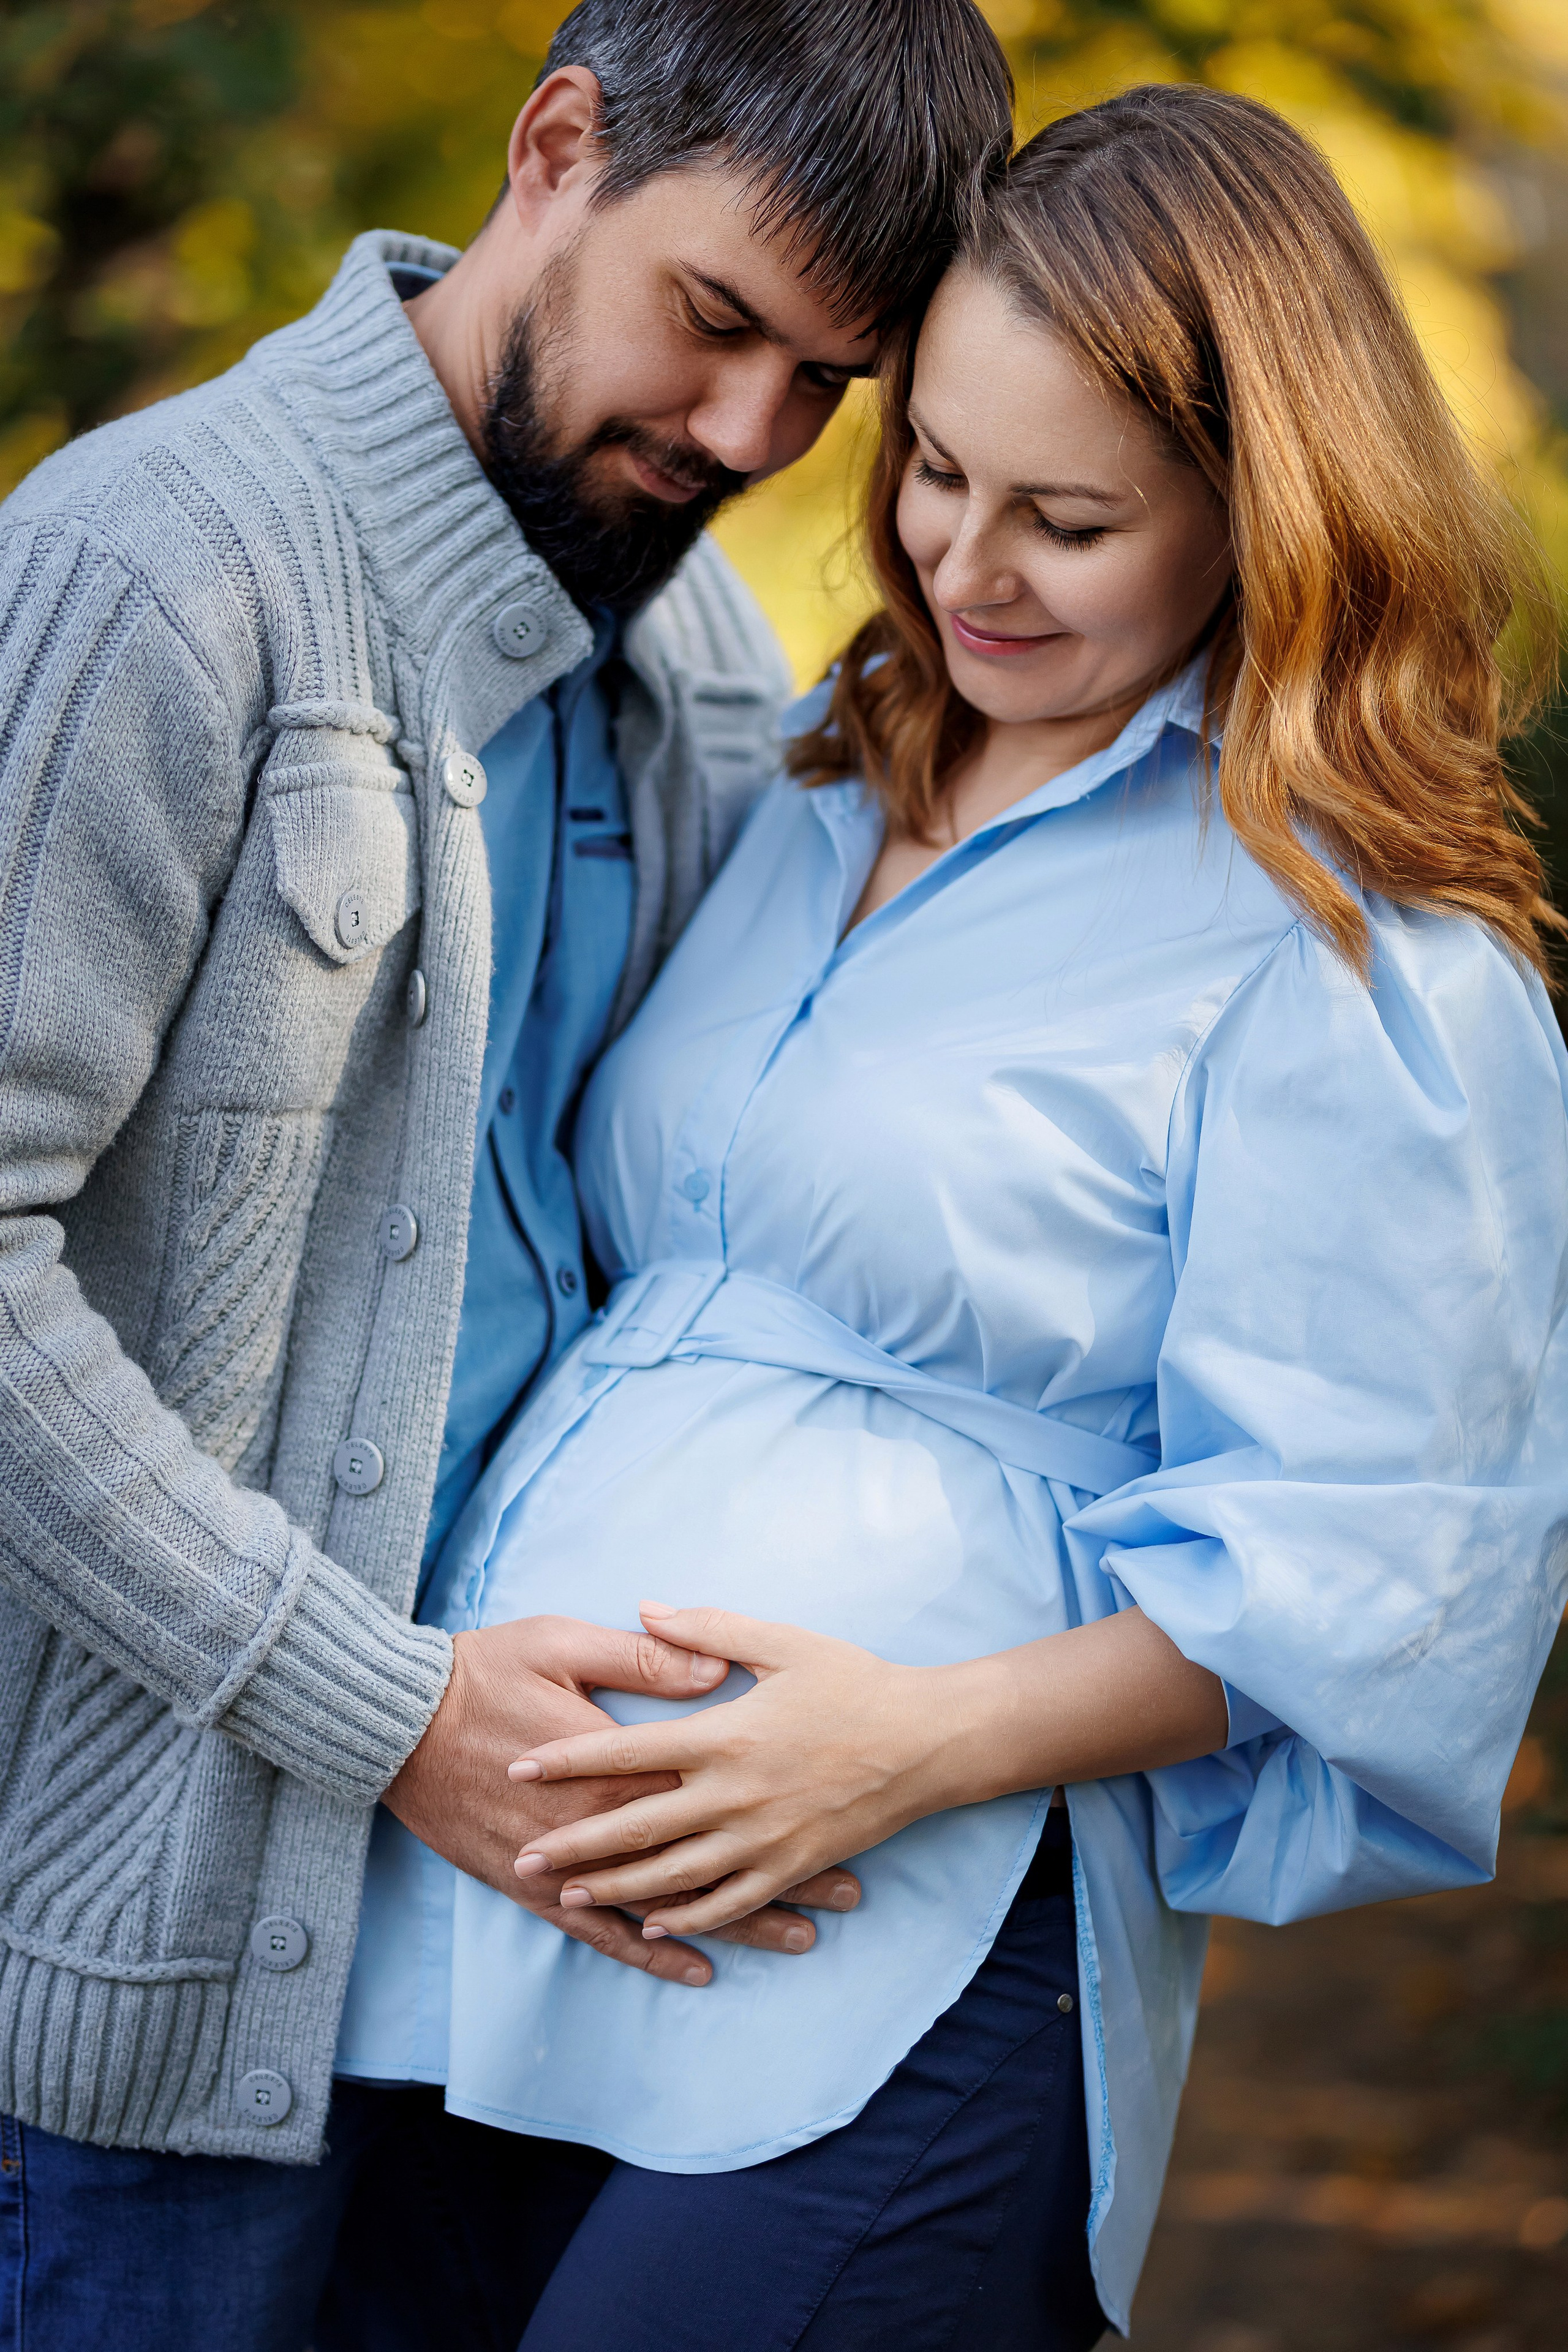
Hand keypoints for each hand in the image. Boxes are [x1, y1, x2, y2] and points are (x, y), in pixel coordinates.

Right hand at [385, 1613, 860, 1984]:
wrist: (396, 1724)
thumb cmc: (483, 1670)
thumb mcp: (565, 1642)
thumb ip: (643, 1658)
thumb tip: (715, 1672)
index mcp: (619, 1761)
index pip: (719, 1790)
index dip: (782, 1807)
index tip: (844, 1823)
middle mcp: (604, 1824)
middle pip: (711, 1858)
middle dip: (784, 1879)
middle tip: (848, 1897)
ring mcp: (569, 1863)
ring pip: (669, 1904)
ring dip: (737, 1922)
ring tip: (800, 1939)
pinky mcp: (535, 1886)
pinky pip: (603, 1933)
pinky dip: (651, 1952)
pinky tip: (694, 1969)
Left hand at [507, 1604, 965, 1939]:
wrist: (927, 1742)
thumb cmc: (855, 1684)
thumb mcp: (782, 1642)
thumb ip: (707, 1629)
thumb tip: (644, 1607)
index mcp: (726, 1735)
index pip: (628, 1750)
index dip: (569, 1760)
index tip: (519, 1767)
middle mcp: (735, 1794)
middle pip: (636, 1825)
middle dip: (573, 1844)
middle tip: (521, 1857)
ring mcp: (763, 1839)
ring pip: (672, 1875)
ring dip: (614, 1888)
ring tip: (565, 1896)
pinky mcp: (790, 1866)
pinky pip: (726, 1901)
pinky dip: (684, 1918)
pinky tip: (648, 1924)